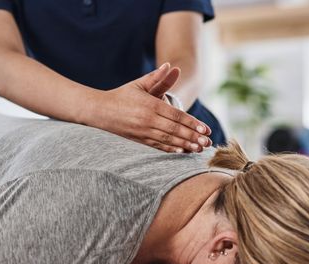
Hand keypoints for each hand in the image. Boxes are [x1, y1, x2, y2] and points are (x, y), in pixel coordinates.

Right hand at [86, 63, 211, 152]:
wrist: (100, 111)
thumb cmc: (122, 95)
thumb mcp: (140, 84)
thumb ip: (157, 77)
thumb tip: (171, 66)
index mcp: (150, 105)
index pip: (176, 115)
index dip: (192, 123)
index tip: (205, 129)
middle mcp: (148, 120)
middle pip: (175, 130)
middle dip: (193, 137)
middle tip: (208, 143)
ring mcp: (143, 132)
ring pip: (168, 140)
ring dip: (185, 145)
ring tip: (199, 149)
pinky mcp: (139, 140)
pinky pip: (158, 146)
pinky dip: (171, 149)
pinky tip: (182, 152)